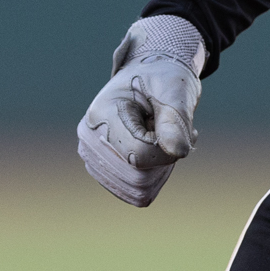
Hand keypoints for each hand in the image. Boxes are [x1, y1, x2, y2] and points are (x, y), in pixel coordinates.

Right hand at [76, 15, 203, 206]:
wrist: (151, 78)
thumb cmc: (163, 80)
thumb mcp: (175, 90)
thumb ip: (176, 120)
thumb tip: (179, 152)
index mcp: (101, 114)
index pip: (139, 154)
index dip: (167, 146)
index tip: (175, 121)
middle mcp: (90, 139)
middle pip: (137, 176)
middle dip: (165, 159)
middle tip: (173, 131)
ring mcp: (94, 157)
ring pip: (138, 188)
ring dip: (162, 168)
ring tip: (164, 138)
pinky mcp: (105, 171)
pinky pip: (136, 192)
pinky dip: (156, 176)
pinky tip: (159, 152)